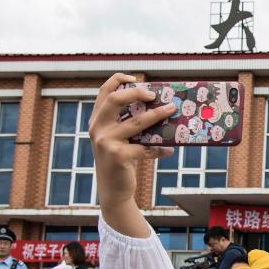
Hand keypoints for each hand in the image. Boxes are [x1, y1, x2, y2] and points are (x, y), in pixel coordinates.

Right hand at [88, 73, 175, 205]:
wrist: (112, 191)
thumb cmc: (120, 162)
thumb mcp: (118, 140)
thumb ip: (128, 125)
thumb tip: (158, 109)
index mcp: (96, 121)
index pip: (103, 92)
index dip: (117, 80)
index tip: (134, 77)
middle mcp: (97, 129)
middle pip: (114, 100)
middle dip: (135, 93)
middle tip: (153, 94)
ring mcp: (106, 142)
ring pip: (136, 122)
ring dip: (157, 115)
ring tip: (171, 110)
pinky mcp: (119, 156)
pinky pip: (145, 147)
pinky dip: (159, 148)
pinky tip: (168, 150)